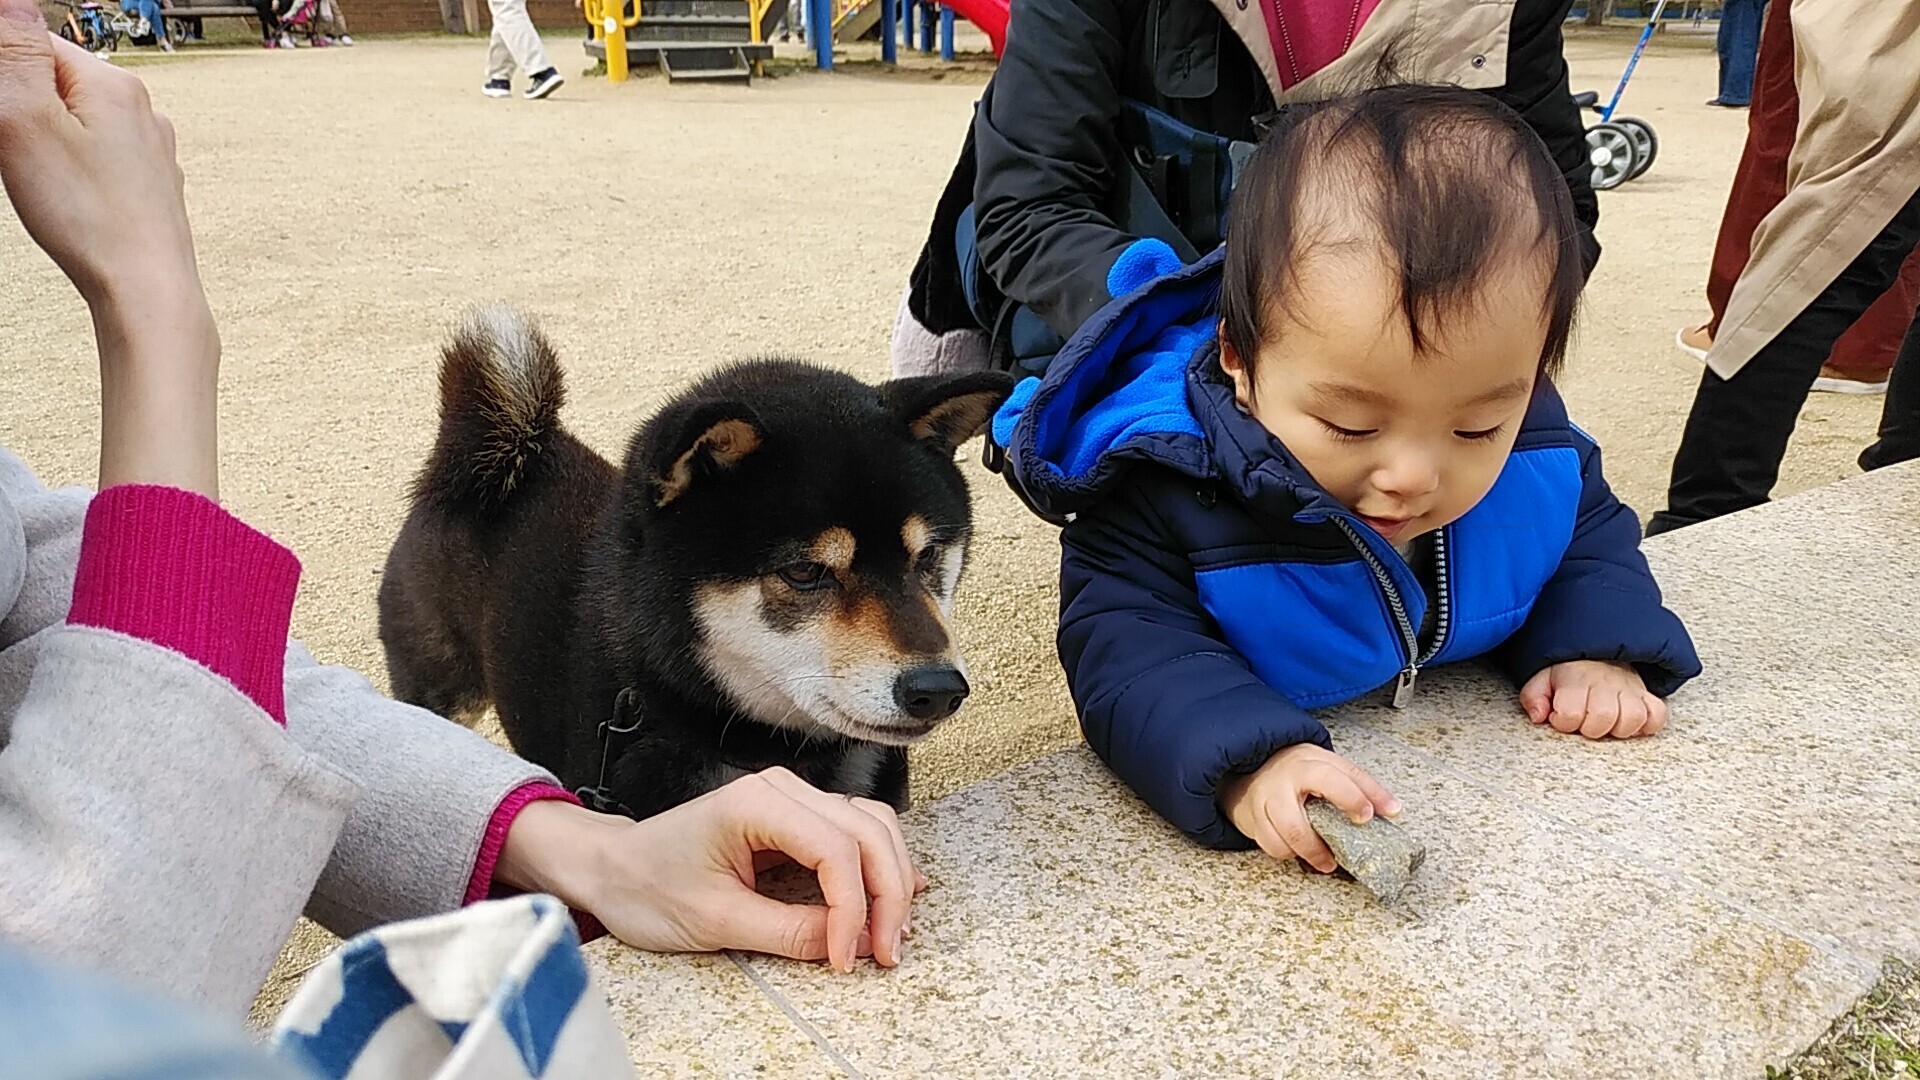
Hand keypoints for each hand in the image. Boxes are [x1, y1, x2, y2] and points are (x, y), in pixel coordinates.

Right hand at [0, 0, 219, 494]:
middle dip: (25, 111)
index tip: (4, 120)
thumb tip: (14, 4)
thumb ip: (16, 52)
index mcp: (112, 83)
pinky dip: (75, 174)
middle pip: (58, 85)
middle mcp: (143, 110)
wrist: (146, 290)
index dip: (3, 77)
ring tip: (46, 184)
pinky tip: (72, 203)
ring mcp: (153, 150)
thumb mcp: (25, 120)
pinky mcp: (152, 187)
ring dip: (48, 145)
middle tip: (21, 157)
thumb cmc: (87, 214)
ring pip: (79, 126)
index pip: (36, 43)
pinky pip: (99, 162)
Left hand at [495, 768, 925, 973]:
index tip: (847, 957)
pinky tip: (892, 896)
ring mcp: (790, 798)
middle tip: (887, 951)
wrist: (614, 868)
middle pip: (867, 831)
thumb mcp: (715, 920)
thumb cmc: (648, 885)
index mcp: (755, 803)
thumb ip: (787, 930)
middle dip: (886, 895)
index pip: (835, 849)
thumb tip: (847, 944)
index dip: (854, 907)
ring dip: (890, 878)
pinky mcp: (794, 817)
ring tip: (890, 933)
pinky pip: (854, 831)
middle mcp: (781, 789)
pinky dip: (877, 864)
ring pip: (871, 826)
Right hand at [1218, 744, 1400, 872]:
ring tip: (1322, 859)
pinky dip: (1287, 853)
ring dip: (1303, 854)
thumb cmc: (1301, 768)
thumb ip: (1363, 785)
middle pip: (1295, 824)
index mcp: (1306, 765)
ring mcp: (1264, 802)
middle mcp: (1281, 784)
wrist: (1256, 765)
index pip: (1330, 779)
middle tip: (1335, 859)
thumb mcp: (1332, 766)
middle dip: (1316, 847)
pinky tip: (1299, 850)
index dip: (1350, 798)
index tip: (1367, 816)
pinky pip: (1270, 845)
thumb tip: (1393, 809)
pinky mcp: (1253, 819)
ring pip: (1280, 840)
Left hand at [1520, 660, 1666, 738]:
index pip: (1570, 714)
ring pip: (1633, 718)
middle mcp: (1604, 683)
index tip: (1560, 716)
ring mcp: (1629, 688)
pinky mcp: (1646, 694)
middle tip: (1584, 721)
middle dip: (1590, 728)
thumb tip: (1539, 716)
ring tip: (1607, 723)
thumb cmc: (1567, 669)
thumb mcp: (1541, 678)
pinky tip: (1631, 724)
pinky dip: (1648, 724)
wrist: (1596, 646)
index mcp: (1575, 679)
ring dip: (1619, 728)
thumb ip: (1534, 697)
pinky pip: (1657, 715)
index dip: (1562, 722)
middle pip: (1604, 718)